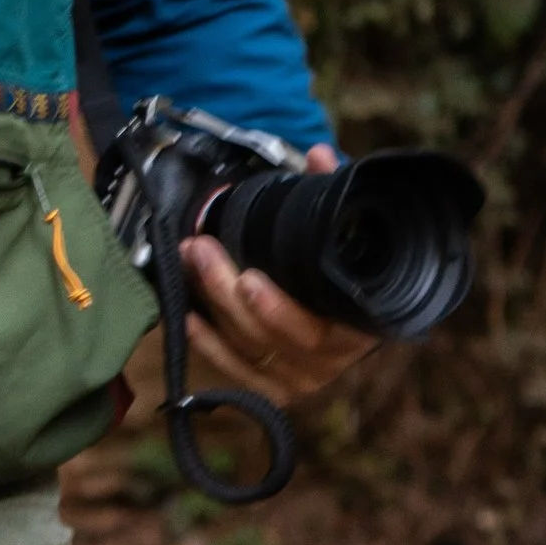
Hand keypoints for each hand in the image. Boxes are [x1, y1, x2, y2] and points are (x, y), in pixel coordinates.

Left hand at [178, 148, 373, 405]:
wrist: (345, 310)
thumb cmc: (342, 267)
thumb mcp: (344, 230)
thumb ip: (332, 194)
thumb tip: (321, 156)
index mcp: (357, 324)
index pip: (318, 328)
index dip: (280, 308)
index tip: (249, 277)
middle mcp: (331, 357)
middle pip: (272, 337)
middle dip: (228, 293)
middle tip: (201, 250)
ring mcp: (300, 378)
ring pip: (248, 349)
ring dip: (212, 303)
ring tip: (189, 259)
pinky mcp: (272, 388)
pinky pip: (233, 370)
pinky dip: (207, 343)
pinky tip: (187, 314)